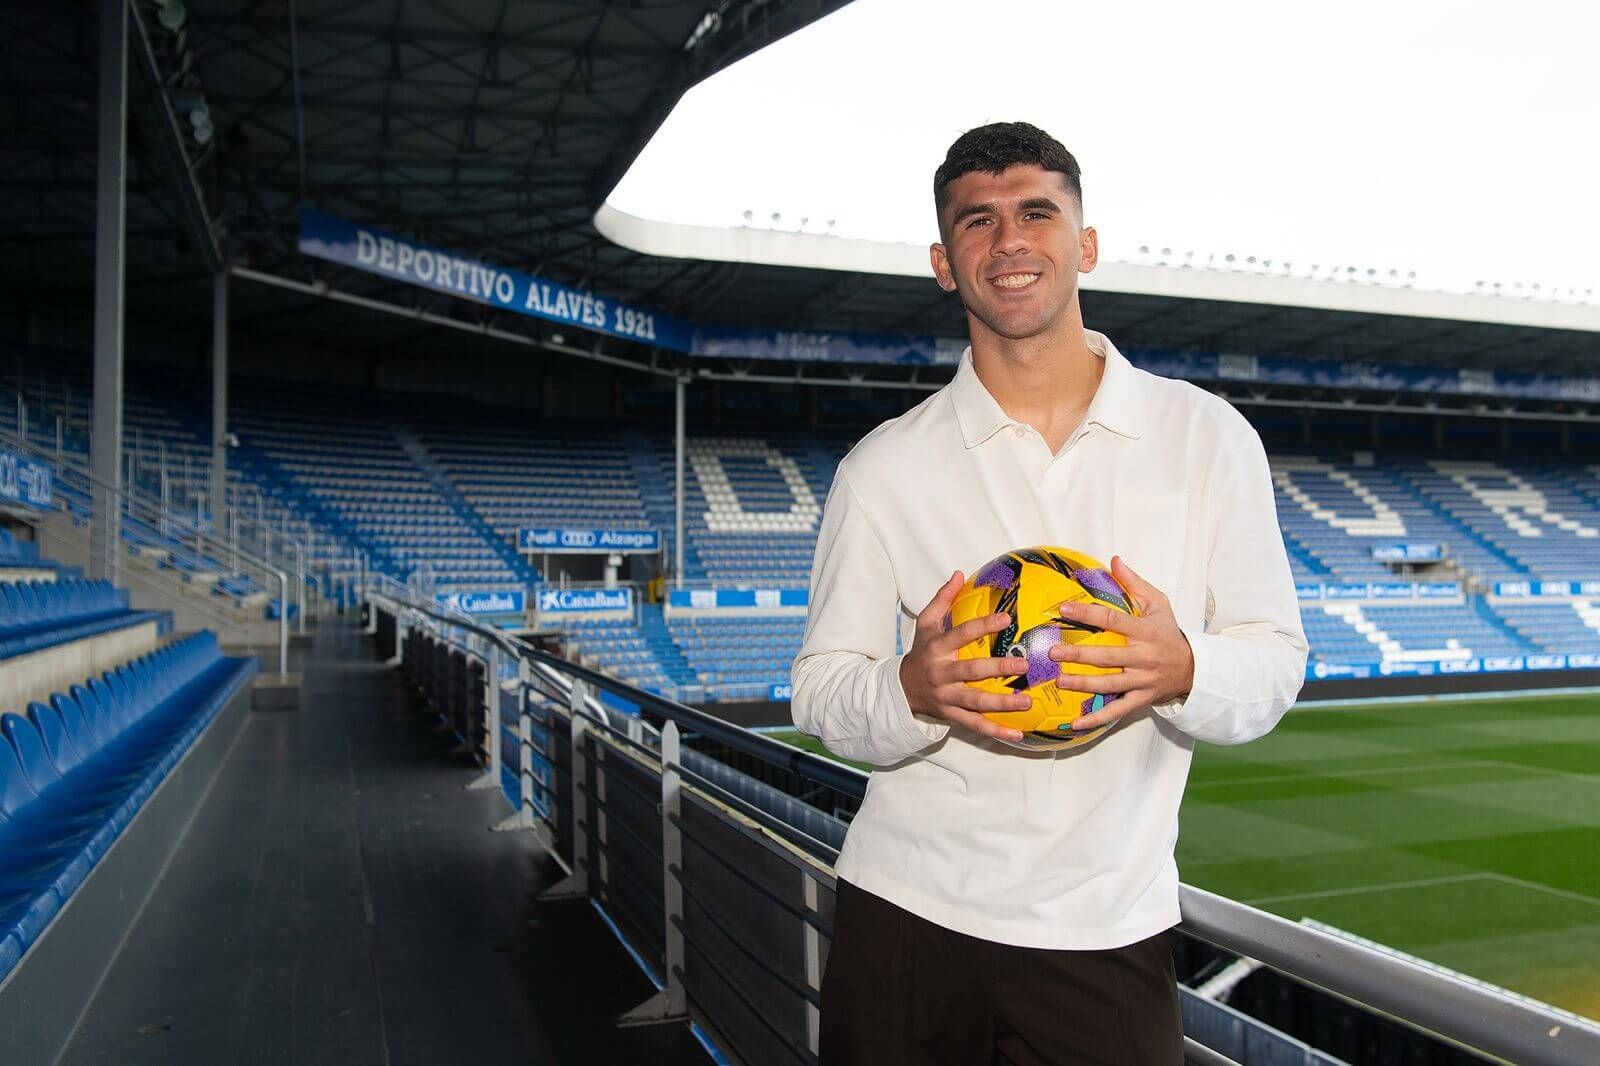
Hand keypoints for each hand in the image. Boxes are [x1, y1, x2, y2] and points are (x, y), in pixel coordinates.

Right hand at [898, 570, 1032, 742]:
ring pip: (975, 702)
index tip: (1006, 618)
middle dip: (997, 668)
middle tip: (1023, 664)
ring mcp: (946, 697)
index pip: (961, 634)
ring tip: (1027, 701)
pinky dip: (995, 732)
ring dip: (1002, 703)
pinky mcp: (951, 715)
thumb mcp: (925, 624)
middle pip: (970, 672)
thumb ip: (942, 599)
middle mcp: (941, 674)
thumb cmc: (921, 652)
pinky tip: (1017, 734)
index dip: (983, 625)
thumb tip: (958, 574)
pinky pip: (974, 725)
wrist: (901, 689)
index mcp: (937, 648)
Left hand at [1049, 556, 1193, 731]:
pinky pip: (1117, 711)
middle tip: (1053, 650)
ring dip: (1084, 684)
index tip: (1064, 609)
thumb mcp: (1159, 604)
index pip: (1113, 621)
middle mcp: (1143, 657)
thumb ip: (1135, 583)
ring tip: (1060, 680)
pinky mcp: (1141, 700)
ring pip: (1110, 684)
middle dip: (1079, 653)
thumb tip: (1114, 560)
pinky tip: (1076, 724)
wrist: (1193, 668)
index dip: (1088, 614)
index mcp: (1145, 632)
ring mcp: (1142, 681)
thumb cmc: (1169, 632)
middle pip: (1108, 656)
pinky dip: (1096, 719)